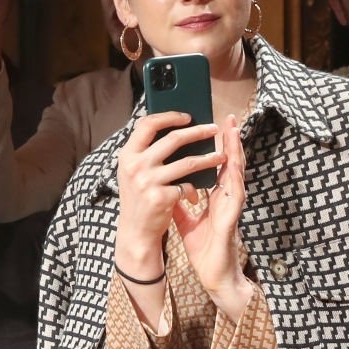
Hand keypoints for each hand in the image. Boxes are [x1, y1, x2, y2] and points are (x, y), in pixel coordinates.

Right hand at [112, 110, 225, 278]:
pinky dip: (193, 190)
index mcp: (127, 155)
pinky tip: (195, 195)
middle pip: (173, 138)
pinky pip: (187, 186)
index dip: (169, 116)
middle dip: (198, 132)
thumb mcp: (133, 172)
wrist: (135, 232)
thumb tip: (172, 129)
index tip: (187, 116)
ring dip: (209, 158)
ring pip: (188, 162)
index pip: (147, 124)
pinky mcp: (161, 198)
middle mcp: (135, 165)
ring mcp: (148, 181)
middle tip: (213, 129)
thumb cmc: (139, 198)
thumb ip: (146, 152)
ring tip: (221, 156)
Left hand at [171, 117, 251, 316]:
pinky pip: (235, 193)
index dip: (215, 147)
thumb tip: (168, 189)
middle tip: (227, 118)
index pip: (216, 166)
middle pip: (229, 163)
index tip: (210, 127)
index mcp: (216, 197)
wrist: (213, 274)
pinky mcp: (232, 217)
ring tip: (234, 130)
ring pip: (236, 172)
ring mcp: (231, 206)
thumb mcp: (186, 222)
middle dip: (229, 140)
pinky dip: (235, 176)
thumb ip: (179, 204)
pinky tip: (234, 163)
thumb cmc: (205, 249)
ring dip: (236, 151)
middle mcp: (226, 198)